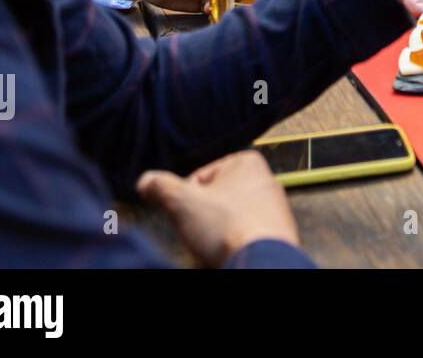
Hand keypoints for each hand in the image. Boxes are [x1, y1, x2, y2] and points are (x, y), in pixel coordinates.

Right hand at [136, 150, 299, 267]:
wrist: (261, 259)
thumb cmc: (228, 226)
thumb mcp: (181, 201)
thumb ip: (160, 187)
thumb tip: (146, 181)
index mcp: (247, 163)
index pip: (198, 178)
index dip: (187, 199)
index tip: (191, 213)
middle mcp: (265, 181)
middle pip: (214, 200)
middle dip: (202, 218)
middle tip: (204, 231)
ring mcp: (274, 208)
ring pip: (227, 220)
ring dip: (216, 233)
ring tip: (217, 243)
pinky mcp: (277, 233)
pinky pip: (243, 236)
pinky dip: (232, 244)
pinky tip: (230, 251)